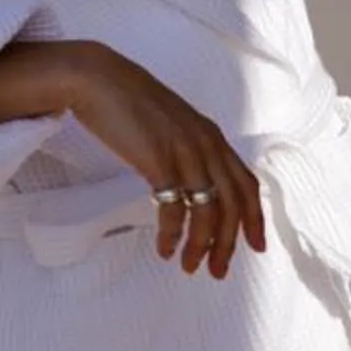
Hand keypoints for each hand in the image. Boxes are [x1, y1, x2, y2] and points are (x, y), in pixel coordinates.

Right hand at [20, 40, 267, 278]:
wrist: (95, 79)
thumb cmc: (125, 101)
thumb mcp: (171, 124)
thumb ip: (187, 147)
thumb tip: (190, 180)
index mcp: (211, 136)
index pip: (247, 184)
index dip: (255, 219)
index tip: (255, 247)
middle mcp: (206, 145)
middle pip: (233, 205)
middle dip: (228, 244)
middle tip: (217, 271)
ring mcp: (184, 152)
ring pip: (208, 212)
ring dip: (201, 245)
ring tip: (188, 265)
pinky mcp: (158, 160)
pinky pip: (173, 208)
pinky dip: (172, 233)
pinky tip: (164, 247)